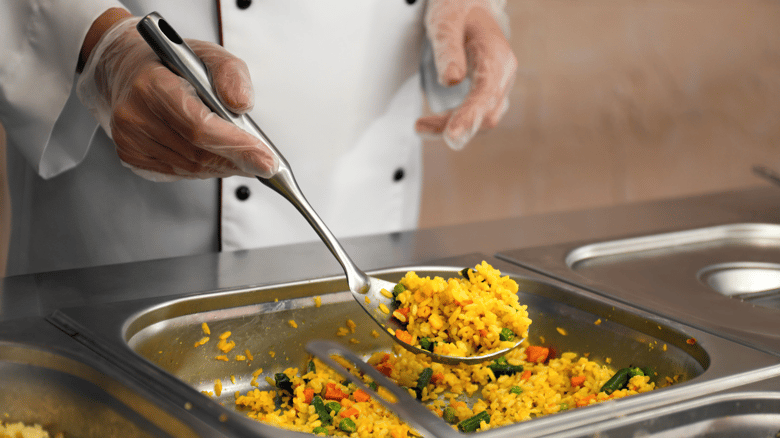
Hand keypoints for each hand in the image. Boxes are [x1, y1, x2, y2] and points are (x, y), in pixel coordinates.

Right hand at [77, 14, 276, 180]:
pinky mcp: (131, 155)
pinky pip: (178, 172)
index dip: (236, 146)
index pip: (199, 126)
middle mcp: (136, 114)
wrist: (127, 69)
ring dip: (223, 167)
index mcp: (153, 85)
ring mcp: (130, 138)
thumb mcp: (208, 54)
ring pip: (191, 167)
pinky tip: (215, 157)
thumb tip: (241, 104)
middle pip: (198, 152)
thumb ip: (230, 73)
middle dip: (237, 161)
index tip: (266, 160)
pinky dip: (203, 169)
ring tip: (243, 159)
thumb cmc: (170, 63)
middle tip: (263, 162)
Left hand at [416, 0, 517, 149]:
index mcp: (496, 57)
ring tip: (420, 126)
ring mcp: (497, 85)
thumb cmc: (457, 10)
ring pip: (481, 118)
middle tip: (422, 128)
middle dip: (457, 126)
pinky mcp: (487, 92)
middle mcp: (503, 74)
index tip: (452, 134)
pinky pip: (475, 114)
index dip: (469, 116)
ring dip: (452, 126)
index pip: (486, 93)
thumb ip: (448, 50)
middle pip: (486, 113)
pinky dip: (454, 122)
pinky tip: (431, 123)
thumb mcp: (446, 22)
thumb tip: (451, 81)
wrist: (468, 4)